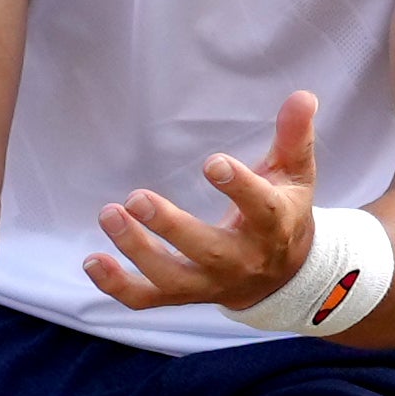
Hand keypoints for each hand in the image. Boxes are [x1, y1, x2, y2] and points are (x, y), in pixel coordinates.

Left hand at [87, 89, 318, 312]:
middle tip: (136, 197)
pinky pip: (147, 299)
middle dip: (171, 227)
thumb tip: (302, 96)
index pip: (260, 210)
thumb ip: (294, 137)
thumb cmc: (283, 213)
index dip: (239, 188)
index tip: (212, 163)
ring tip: (109, 214)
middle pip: (207, 250)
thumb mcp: (295, 175)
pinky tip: (92, 260)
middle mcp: (241, 260)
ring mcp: (210, 283)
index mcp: (273, 226)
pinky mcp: (184, 296)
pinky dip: (117, 285)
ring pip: (171, 278)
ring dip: (137, 251)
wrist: (283, 275)